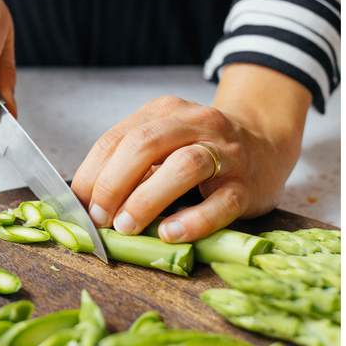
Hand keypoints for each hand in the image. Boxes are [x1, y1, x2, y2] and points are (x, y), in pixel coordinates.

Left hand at [71, 64, 310, 241]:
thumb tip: (87, 203)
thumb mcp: (167, 142)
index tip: (78, 205)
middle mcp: (197, 124)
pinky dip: (193, 220)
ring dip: (148, 198)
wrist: (267, 143)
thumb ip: (133, 164)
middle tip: (100, 217)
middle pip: (147, 144)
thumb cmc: (205, 150)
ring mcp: (225, 153)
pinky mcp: (247, 185)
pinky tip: (170, 233)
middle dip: (114, 182)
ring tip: (127, 226)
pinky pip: (221, 201)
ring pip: (185, 165)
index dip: (93, 172)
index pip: (119, 137)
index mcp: (167, 112)